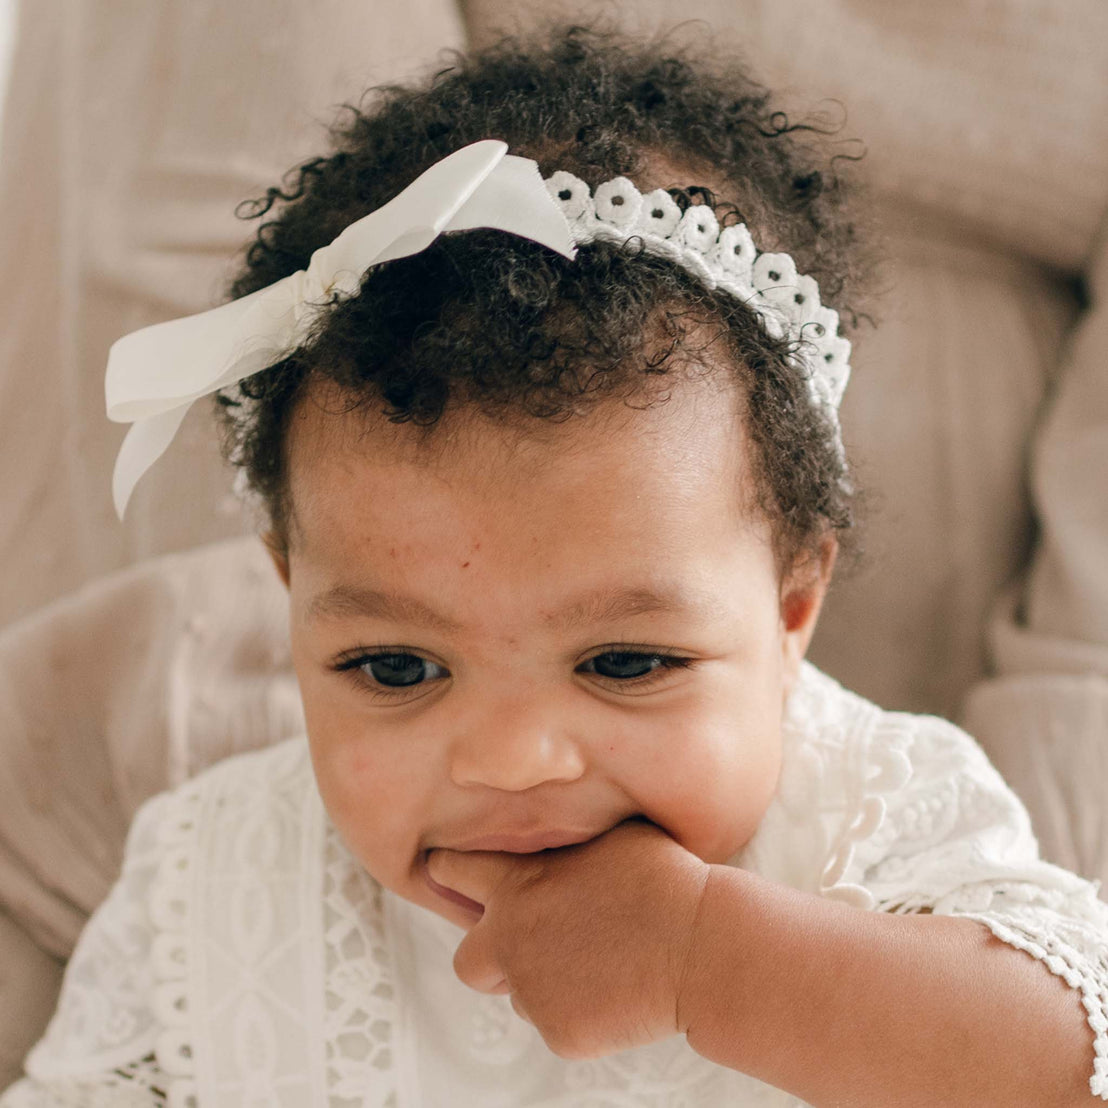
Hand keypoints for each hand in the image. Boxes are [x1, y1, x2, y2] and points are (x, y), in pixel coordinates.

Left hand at [425, 818, 710, 1058]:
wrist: (699, 945)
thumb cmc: (663, 879)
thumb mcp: (607, 837)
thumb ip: (567, 842)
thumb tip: (561, 826)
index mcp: (517, 886)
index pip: (454, 872)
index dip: (449, 871)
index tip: (443, 870)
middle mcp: (511, 940)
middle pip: (466, 960)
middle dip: (489, 956)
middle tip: (526, 946)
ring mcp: (533, 991)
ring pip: (522, 995)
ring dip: (547, 984)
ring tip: (600, 960)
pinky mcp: (560, 1033)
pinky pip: (560, 1025)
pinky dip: (584, 1014)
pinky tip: (620, 990)